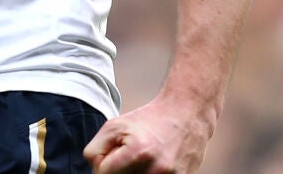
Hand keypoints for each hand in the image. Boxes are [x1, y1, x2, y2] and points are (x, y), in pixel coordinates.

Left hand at [82, 98, 211, 173]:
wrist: (186, 114)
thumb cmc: (149, 119)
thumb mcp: (114, 126)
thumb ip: (96, 151)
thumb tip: (96, 172)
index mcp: (138, 152)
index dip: (103, 165)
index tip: (112, 155)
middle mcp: (156, 169)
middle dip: (119, 171)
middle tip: (128, 158)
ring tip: (142, 161)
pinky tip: (155, 163)